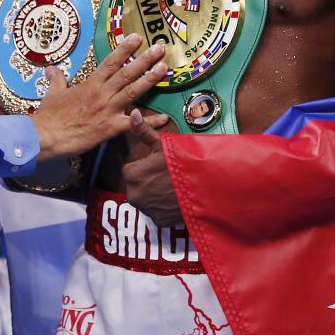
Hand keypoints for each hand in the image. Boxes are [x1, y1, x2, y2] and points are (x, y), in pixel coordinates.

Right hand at [31, 34, 170, 158]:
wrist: (46, 136)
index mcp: (90, 84)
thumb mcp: (52, 93)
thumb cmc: (49, 116)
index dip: (124, 49)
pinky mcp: (110, 128)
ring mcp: (108, 109)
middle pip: (126, 73)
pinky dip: (150, 122)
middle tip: (160, 48)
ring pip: (133, 91)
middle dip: (144, 59)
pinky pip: (134, 124)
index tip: (137, 38)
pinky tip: (164, 118)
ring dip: (150, 79)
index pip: (110, 62)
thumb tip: (51, 68)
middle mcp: (102, 93)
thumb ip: (56, 79)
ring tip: (164, 68)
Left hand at [123, 109, 182, 225]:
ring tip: (172, 187)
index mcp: (131, 174)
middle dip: (148, 181)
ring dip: (155, 194)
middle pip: (138, 185)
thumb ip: (142, 131)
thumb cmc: (181, 162)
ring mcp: (146, 210)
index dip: (146, 166)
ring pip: (147, 199)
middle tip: (167, 176)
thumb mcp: (162, 144)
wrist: (202, 185)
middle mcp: (133, 195)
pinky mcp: (159, 221)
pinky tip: (175, 198)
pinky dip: (164, 208)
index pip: (132, 170)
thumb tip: (131, 113)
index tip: (160, 165)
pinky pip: (157, 212)